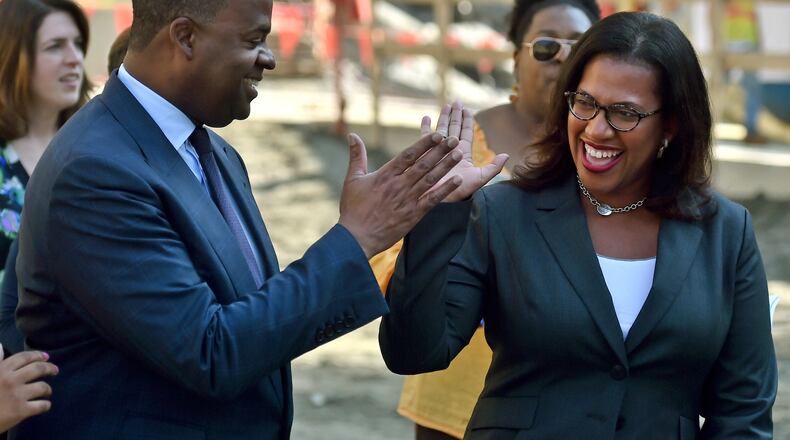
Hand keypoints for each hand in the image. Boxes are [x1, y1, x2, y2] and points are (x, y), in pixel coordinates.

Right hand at [0, 344, 57, 432]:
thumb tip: (1, 345)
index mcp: (1, 370)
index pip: (24, 357)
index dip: (37, 355)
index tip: (46, 356)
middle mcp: (11, 380)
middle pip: (38, 369)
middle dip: (49, 368)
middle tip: (55, 370)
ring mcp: (17, 395)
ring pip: (42, 387)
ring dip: (48, 389)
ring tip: (47, 391)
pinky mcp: (21, 411)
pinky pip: (42, 405)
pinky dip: (46, 405)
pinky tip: (45, 405)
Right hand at [339, 130, 463, 257]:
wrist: (356, 238)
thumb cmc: (353, 209)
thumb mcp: (353, 179)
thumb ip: (356, 156)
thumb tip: (351, 135)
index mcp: (385, 175)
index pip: (408, 155)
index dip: (424, 143)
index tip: (437, 134)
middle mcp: (398, 185)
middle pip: (423, 164)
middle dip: (440, 151)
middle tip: (454, 138)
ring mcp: (407, 200)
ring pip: (430, 179)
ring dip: (446, 166)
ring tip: (459, 154)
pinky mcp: (413, 215)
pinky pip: (432, 200)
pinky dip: (446, 190)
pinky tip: (458, 180)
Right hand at [421, 102, 508, 201]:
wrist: (440, 200)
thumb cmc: (460, 192)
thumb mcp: (479, 179)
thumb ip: (493, 167)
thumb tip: (506, 155)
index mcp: (462, 154)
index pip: (466, 133)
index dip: (467, 121)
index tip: (467, 108)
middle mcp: (450, 152)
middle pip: (454, 129)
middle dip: (455, 115)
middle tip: (456, 102)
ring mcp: (437, 153)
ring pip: (441, 131)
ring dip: (442, 118)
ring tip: (445, 105)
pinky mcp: (425, 155)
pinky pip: (424, 139)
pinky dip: (425, 128)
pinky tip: (425, 118)